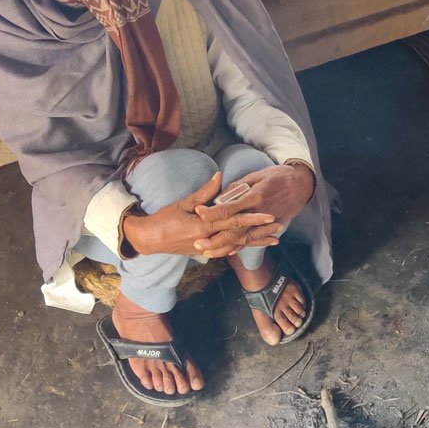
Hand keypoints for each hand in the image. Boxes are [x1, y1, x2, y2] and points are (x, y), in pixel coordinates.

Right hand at [123, 171, 279, 257]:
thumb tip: (220, 176)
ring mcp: (208, 248)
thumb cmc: (164, 219)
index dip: (253, 218)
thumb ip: (204, 192)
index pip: (234, 220)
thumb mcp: (183, 203)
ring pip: (237, 245)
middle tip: (279, 225)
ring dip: (256, 241)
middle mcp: (209, 240)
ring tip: (274, 238)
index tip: (269, 214)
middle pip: (240, 234)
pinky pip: (228, 249)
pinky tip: (253, 244)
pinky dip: (242, 247)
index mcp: (204, 226)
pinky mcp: (206, 251)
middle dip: (260, 231)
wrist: (149, 239)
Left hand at [192, 164, 313, 252]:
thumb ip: (238, 187)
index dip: (213, 211)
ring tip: (208, 252)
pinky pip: (253, 240)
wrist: (302, 185)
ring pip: (242, 239)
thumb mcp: (256, 176)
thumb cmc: (278, 176)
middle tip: (197, 243)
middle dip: (214, 238)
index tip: (198, 212)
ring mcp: (265, 223)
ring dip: (224, 247)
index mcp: (254, 197)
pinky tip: (228, 252)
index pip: (230, 207)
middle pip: (233, 230)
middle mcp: (259, 213)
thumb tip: (221, 197)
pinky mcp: (270, 228)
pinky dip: (240, 247)